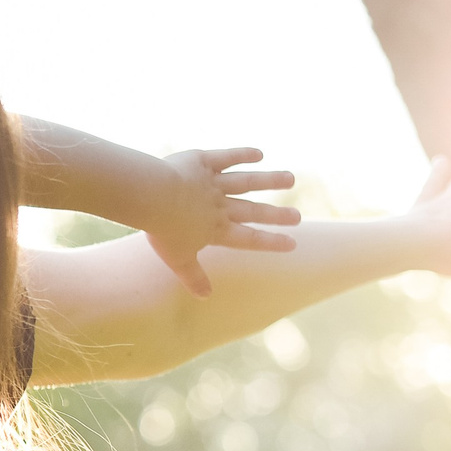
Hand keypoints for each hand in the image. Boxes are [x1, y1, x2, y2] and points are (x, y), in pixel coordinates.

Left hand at [146, 147, 301, 298]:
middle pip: (252, 211)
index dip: (271, 241)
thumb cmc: (162, 229)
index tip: (293, 243)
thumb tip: (205, 296)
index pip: (248, 238)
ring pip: (246, 181)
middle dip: (276, 214)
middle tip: (298, 216)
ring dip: (269, 179)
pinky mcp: (202, 162)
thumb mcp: (177, 259)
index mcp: (215, 229)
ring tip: (290, 177)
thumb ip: (193, 276)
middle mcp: (219, 206)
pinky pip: (226, 157)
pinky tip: (259, 153)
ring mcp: (213, 183)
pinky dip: (242, 154)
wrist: (152, 197)